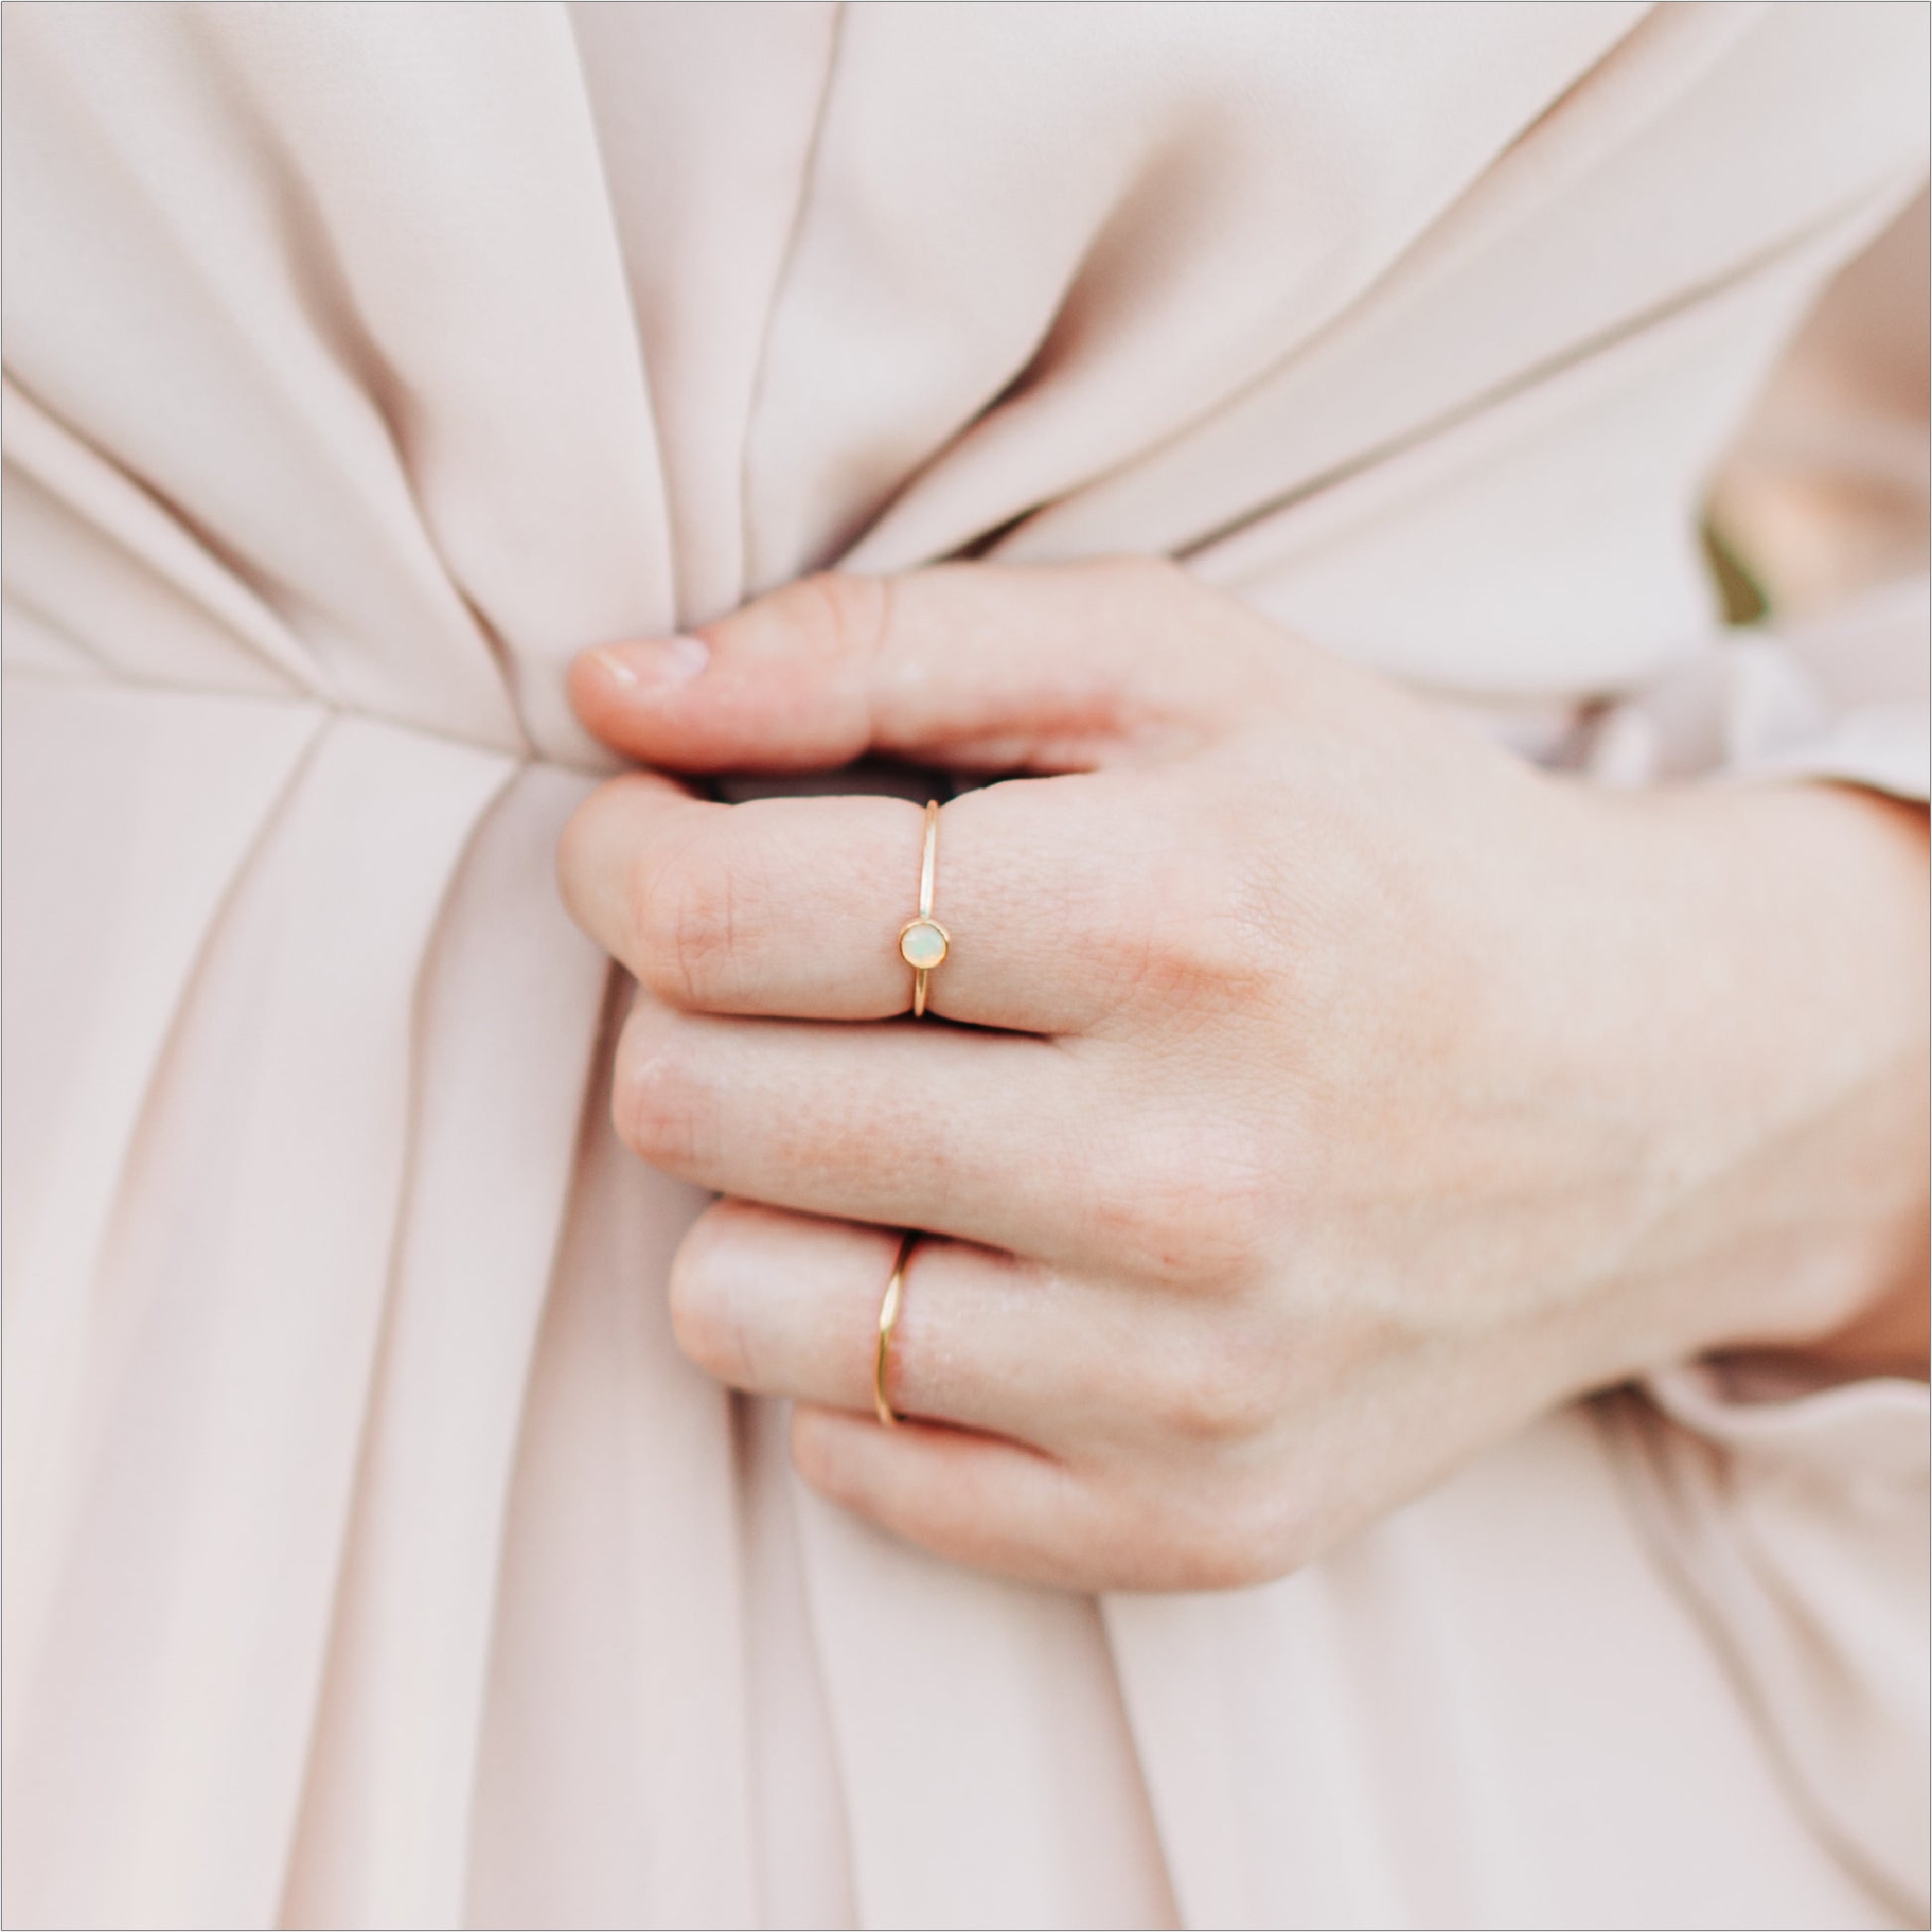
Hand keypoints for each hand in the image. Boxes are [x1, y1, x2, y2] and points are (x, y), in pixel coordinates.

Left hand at [557, 560, 1928, 1590]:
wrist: (1663, 1093)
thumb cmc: (1384, 848)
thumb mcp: (1177, 664)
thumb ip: (881, 642)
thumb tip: (613, 689)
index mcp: (1172, 919)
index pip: (715, 923)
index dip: (624, 862)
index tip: (654, 840)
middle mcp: (1182, 1180)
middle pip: (697, 1109)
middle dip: (695, 1012)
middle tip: (804, 971)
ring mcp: (1186, 1386)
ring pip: (734, 1307)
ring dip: (765, 1192)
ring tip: (891, 1122)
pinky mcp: (1194, 1520)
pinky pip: (854, 1462)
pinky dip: (865, 1349)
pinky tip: (982, 1257)